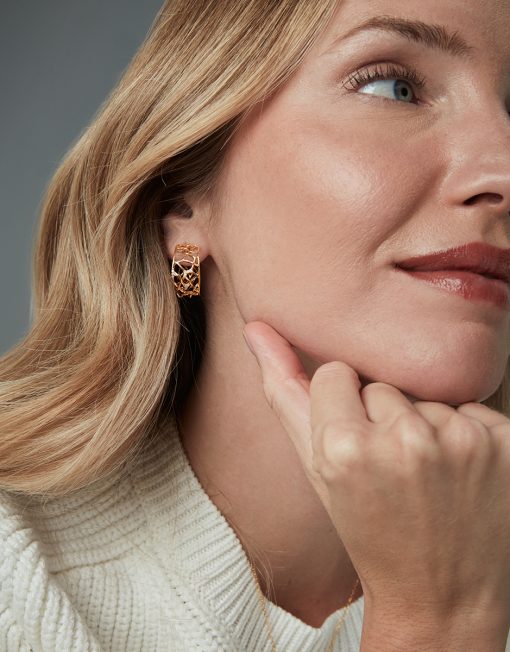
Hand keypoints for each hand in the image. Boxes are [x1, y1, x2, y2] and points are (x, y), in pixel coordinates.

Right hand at [243, 320, 509, 627]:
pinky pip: (472, 408)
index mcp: (344, 447)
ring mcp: (461, 442)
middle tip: (391, 471)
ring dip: (425, 427)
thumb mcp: (314, 468)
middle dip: (382, 419)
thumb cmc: (368, 528)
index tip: (353, 447)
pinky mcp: (506, 444)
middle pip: (381, 384)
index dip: (341, 409)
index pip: (335, 374)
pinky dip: (466, 434)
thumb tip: (254, 327)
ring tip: (425, 476)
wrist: (443, 596)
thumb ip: (282, 391)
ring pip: (426, 396)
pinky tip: (460, 475)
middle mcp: (404, 441)